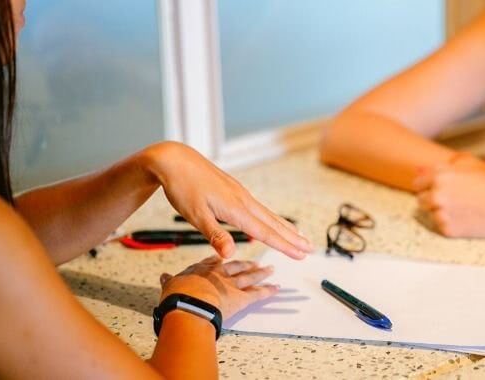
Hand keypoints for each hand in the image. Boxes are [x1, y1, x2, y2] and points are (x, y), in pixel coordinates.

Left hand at [140, 142, 312, 258]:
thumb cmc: (182, 188)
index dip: (284, 245)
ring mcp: (240, 194)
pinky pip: (259, 208)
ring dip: (285, 227)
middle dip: (292, 237)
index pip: (265, 232)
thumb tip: (230, 255)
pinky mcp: (234, 190)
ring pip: (268, 214)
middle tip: (311, 248)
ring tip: (300, 236)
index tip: (301, 254)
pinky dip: (272, 218)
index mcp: (235, 208)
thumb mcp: (195, 215)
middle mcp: (243, 200)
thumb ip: (215, 235)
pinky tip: (272, 221)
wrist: (174, 160)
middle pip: (273, 223)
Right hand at [159, 256, 277, 319]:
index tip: (224, 258)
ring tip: (270, 270)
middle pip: (236, 266)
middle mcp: (219, 274)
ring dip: (261, 273)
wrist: (189, 305)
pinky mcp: (241, 298)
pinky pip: (258, 293)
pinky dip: (268, 291)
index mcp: (201, 269)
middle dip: (245, 264)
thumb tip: (163, 277)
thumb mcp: (170, 285)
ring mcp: (232, 284)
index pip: (213, 262)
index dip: (220, 260)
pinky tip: (276, 288)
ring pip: (249, 276)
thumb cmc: (177, 296)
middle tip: (254, 262)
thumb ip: (169, 281)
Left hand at [413, 164, 484, 237]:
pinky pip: (440, 226)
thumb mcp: (466, 168)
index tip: (440, 190)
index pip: (418, 183)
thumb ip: (439, 169)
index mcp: (440, 176)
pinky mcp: (447, 229)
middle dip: (432, 200)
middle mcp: (437, 194)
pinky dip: (449, 223)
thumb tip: (416, 169)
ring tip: (462, 209)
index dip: (428, 187)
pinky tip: (465, 218)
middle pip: (421, 200)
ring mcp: (441, 212)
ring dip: (440, 212)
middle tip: (454, 201)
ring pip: (430, 214)